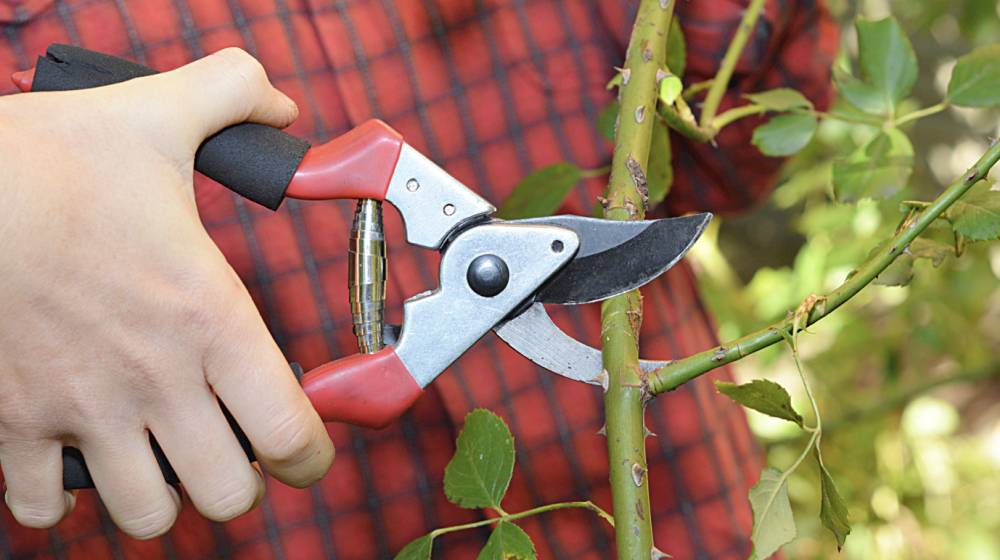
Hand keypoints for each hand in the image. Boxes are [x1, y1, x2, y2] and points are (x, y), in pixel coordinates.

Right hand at [0, 49, 334, 538]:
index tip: (307, 447)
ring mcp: (83, 408)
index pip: (290, 433)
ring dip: (162, 496)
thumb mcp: (158, 114)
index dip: (312, 455)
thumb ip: (234, 96)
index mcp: (208, 317)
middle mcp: (155, 377)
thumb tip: (279, 105)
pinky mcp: (15, 421)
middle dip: (240, 479)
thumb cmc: (48, 161)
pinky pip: (43, 507)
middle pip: (228, 494)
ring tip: (162, 455)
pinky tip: (77, 456)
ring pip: (147, 515)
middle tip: (232, 445)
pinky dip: (64, 497)